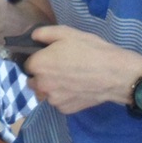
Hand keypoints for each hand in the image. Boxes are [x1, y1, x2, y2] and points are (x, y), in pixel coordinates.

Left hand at [25, 26, 141, 113]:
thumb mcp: (67, 33)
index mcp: (38, 65)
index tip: (50, 57)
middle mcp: (41, 85)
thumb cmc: (90, 50)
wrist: (114, 74)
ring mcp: (53, 100)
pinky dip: (64, 97)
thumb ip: (44, 33)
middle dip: (42, 75)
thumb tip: (33, 37)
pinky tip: (77, 88)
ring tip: (70, 79)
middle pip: (33, 80)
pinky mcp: (65, 110)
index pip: (27, 64)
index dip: (39, 59)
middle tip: (61, 68)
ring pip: (45, 93)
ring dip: (51, 87)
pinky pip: (58, 102)